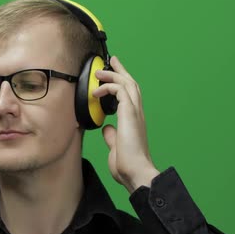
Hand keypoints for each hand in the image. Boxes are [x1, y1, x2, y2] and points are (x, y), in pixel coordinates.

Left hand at [92, 56, 159, 192]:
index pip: (129, 97)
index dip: (121, 84)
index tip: (112, 76)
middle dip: (121, 72)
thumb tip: (107, 129)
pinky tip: (98, 90)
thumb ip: (112, 136)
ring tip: (100, 71)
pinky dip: (109, 86)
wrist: (136, 172)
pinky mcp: (130, 114)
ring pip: (128, 84)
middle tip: (113, 61)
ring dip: (114, 75)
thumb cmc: (128, 165)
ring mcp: (135, 113)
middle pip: (131, 85)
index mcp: (134, 121)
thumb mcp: (116, 147)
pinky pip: (121, 91)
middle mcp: (137, 114)